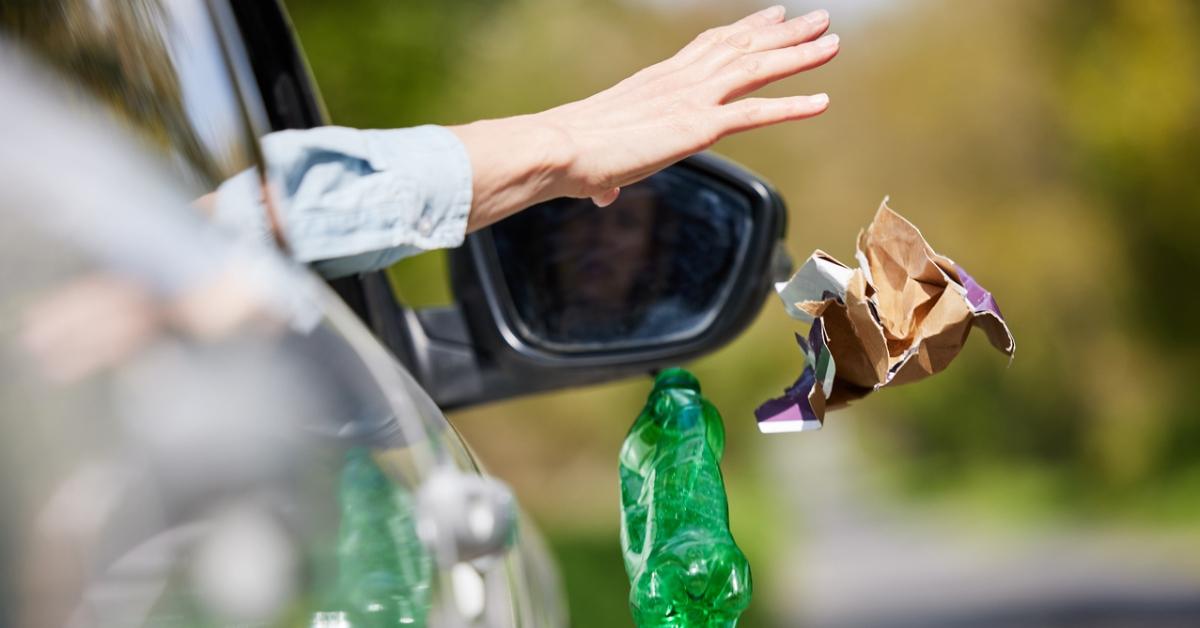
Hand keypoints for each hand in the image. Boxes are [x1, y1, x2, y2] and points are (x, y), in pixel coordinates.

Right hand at [452, 5, 837, 229]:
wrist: (558, 147)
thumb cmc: (568, 155)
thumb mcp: (596, 161)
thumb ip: (607, 175)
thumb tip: (600, 194)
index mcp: (657, 81)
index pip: (709, 46)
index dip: (744, 29)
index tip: (771, 17)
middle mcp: (679, 81)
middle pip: (741, 46)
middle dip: (782, 33)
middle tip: (817, 19)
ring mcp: (691, 99)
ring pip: (755, 68)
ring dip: (798, 55)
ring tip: (831, 42)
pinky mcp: (697, 126)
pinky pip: (755, 112)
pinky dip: (792, 106)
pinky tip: (821, 101)